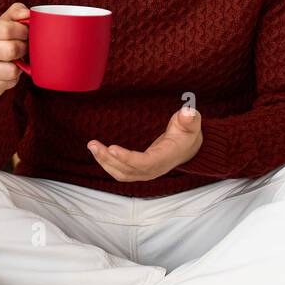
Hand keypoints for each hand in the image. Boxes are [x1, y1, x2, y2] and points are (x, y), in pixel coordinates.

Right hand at [0, 2, 29, 98]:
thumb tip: (27, 14)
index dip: (23, 32)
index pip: (7, 29)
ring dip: (19, 66)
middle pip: (11, 50)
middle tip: (23, 48)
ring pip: (12, 70)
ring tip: (15, 61)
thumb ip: (16, 13)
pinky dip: (13, 79)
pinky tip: (8, 72)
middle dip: (23, 49)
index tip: (26, 34)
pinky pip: (9, 83)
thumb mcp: (4, 23)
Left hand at [88, 106, 202, 181]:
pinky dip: (107, 163)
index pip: (145, 163)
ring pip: (120, 173)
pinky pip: (119, 171)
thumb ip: (190, 119)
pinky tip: (97, 151)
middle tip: (93, 145)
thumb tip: (188, 112)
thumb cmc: (187, 134)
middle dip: (108, 159)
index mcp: (165, 158)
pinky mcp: (137, 170)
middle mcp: (153, 169)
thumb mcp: (192, 124)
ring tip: (92, 146)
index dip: (128, 158)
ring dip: (104, 162)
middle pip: (127, 170)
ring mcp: (144, 172)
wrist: (188, 148)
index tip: (112, 149)